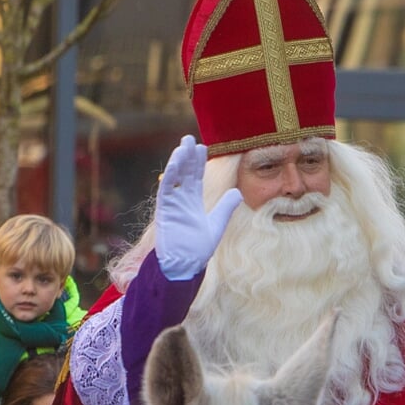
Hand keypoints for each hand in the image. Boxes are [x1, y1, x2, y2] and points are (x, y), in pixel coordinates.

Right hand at [155, 135, 243, 279]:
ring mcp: (172, 205)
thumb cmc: (198, 249)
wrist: (185, 265)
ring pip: (174, 178)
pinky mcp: (165, 211)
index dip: (197, 162)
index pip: (194, 177)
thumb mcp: (217, 224)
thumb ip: (226, 207)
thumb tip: (238, 193)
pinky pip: (167, 190)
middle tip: (189, 138)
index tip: (201, 147)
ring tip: (183, 145)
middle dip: (186, 157)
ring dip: (178, 161)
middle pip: (184, 174)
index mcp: (192, 203)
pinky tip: (175, 162)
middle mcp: (181, 200)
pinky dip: (170, 176)